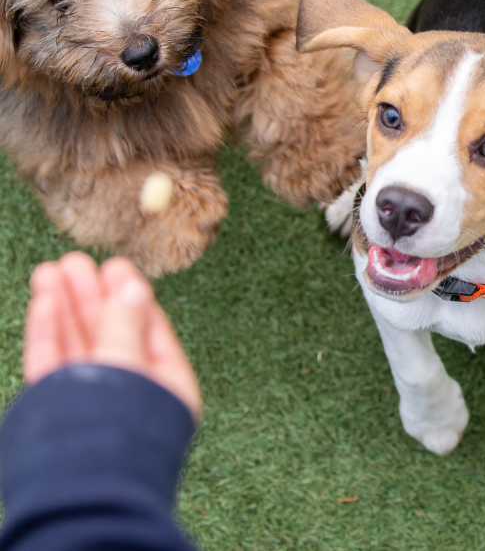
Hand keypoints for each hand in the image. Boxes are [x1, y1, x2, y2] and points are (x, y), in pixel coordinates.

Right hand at [24, 252, 201, 420]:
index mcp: (165, 388)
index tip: (115, 266)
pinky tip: (46, 299)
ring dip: (65, 307)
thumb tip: (134, 288)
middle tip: (77, 260)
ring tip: (53, 269)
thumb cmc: (119, 431)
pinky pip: (55, 362)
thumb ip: (125, 327)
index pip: (149, 331)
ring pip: (78, 345)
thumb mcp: (129, 369)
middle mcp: (130, 394)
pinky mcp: (59, 410)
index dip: (131, 296)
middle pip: (109, 334)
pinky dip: (49, 330)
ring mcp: (93, 402)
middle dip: (92, 297)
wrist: (81, 498)